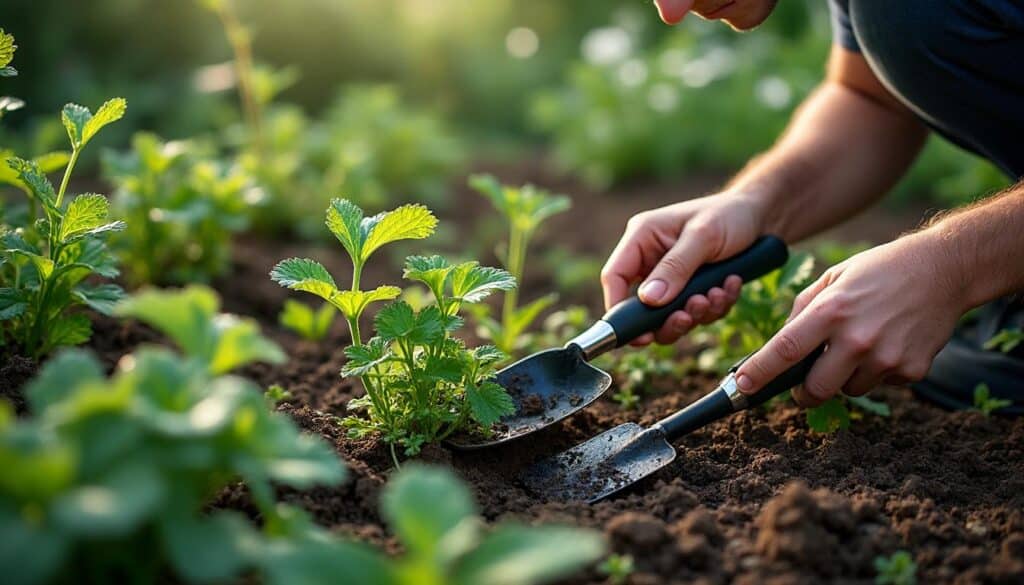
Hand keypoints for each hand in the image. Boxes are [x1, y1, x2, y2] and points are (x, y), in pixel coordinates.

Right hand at [601, 192, 767, 345]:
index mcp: (642, 238)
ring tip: (717, 294)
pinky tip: (730, 286)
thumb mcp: (703, 237)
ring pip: (669, 315)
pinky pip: (695, 313)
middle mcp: (651, 260)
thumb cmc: (729, 214)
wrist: (762, 216)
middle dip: (668, 318)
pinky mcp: (691, 289)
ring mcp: (671, 277)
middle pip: (641, 306)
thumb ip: (675, 268)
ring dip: (697, 313)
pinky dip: (714, 307)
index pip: (615, 277)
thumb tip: (648, 300)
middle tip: (689, 317)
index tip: (638, 334)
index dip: (619, 309)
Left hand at [734, 232, 966, 404]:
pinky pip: (880, 384)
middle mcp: (857, 339)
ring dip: (844, 377)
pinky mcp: (912, 370)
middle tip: (803, 385)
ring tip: (860, 344)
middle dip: (804, 393)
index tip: (742, 386)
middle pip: (816, 389)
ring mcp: (886, 358)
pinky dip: (876, 371)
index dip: (760, 372)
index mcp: (831, 311)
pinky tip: (888, 342)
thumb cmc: (880, 270)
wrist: (944, 270)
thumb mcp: (833, 278)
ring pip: (848, 389)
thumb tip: (782, 343)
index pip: (786, 350)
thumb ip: (803, 310)